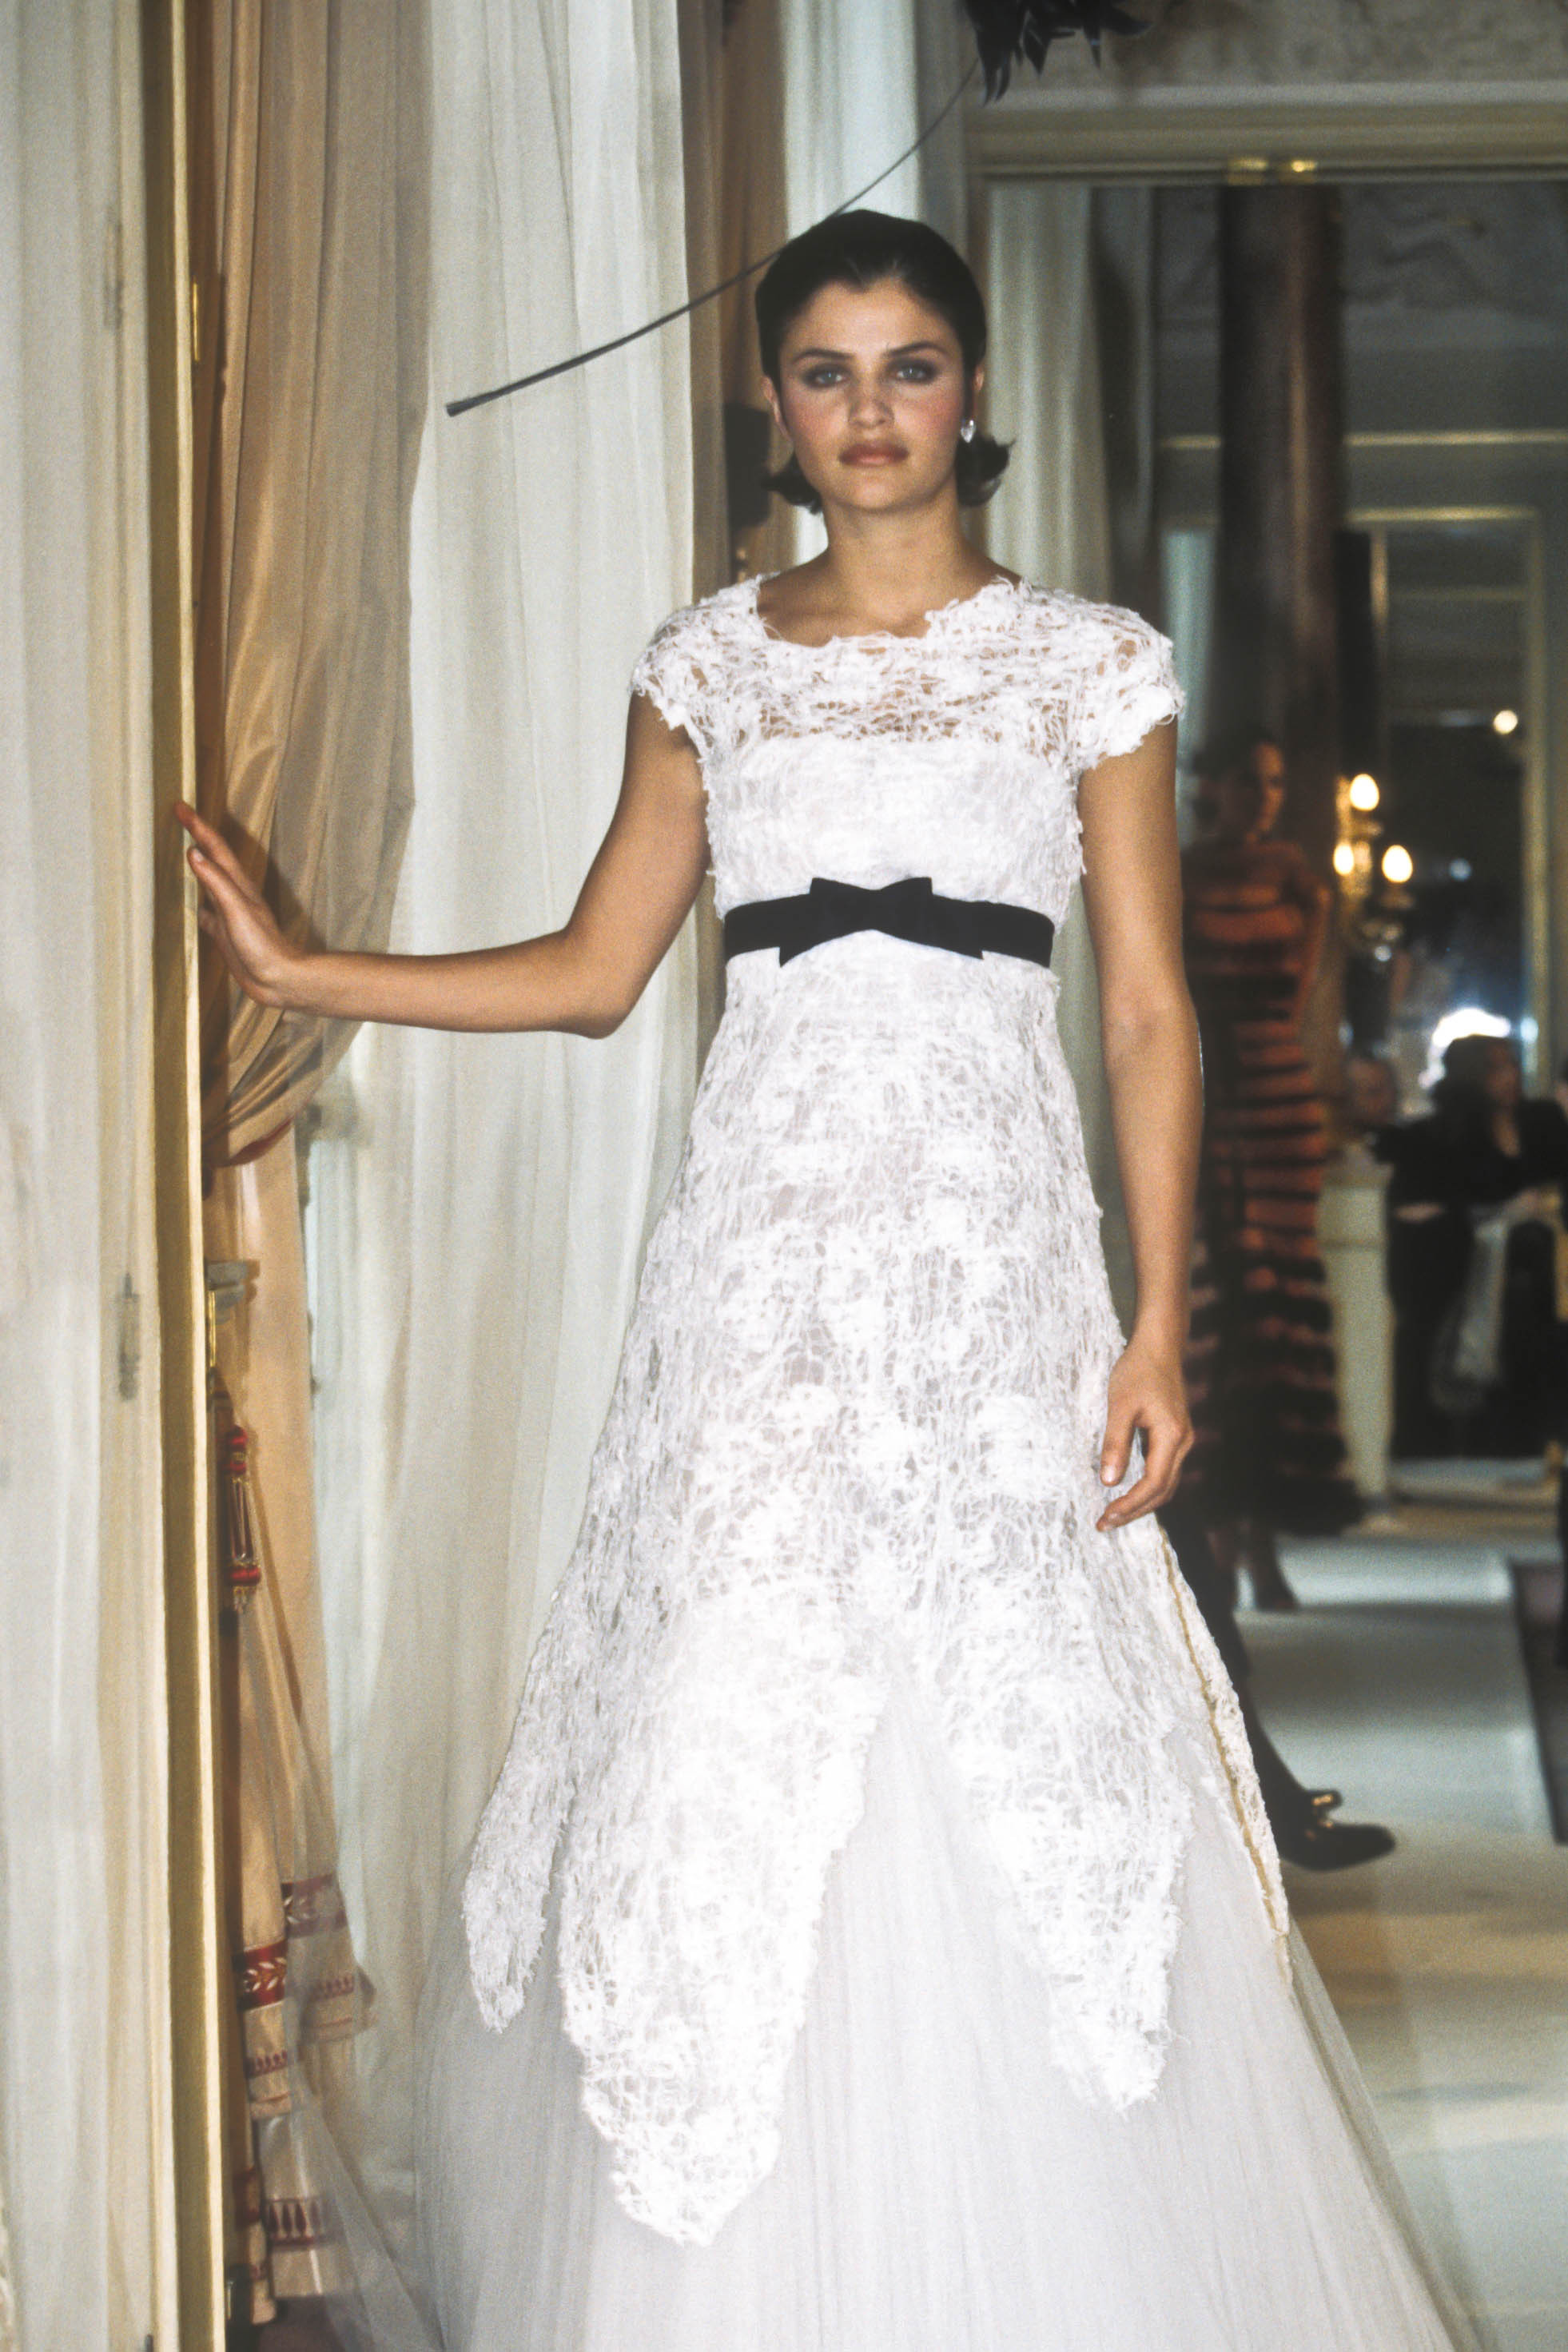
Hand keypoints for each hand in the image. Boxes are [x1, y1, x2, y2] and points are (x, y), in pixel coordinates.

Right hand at [175, 802, 305, 1007]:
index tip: (179, 806)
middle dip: (196, 836)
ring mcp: (229, 913)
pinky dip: (196, 902)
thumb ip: (217, 883)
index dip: (197, 826)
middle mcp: (233, 895)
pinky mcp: (225, 932)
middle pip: (211, 858)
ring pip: (208, 882)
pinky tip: (190, 904)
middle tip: (178, 816)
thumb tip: (194, 854)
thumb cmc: (263, 946)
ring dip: (196, 864)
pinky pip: (206, 911)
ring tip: (181, 850)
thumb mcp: (237, 910)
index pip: (214, 847)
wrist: (280, 980)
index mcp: (237, 885)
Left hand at [1095, 1334, 1191, 1531]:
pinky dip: (1146, 1486)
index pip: (1153, 1484)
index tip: (1107, 1515)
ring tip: (1114, 1513)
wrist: (1159, 1346)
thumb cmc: (1138, 1371)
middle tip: (1106, 1523)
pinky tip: (1127, 1491)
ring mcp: (1181, 1440)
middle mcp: (1182, 1443)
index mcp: (1171, 1437)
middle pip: (1162, 1491)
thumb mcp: (1120, 1406)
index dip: (1130, 1504)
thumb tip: (1109, 1481)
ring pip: (1165, 1483)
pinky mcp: (1174, 1435)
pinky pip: (1163, 1470)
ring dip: (1141, 1502)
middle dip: (1135, 1510)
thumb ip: (1115, 1444)